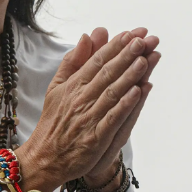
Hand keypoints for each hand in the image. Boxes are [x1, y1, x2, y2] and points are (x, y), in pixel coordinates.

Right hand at [16, 29, 152, 191]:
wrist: (45, 158)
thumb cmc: (54, 121)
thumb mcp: (57, 87)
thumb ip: (72, 61)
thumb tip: (86, 36)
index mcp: (72, 86)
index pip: (96, 61)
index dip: (114, 47)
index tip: (131, 33)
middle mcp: (81, 99)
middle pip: (107, 73)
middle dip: (126, 55)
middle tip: (143, 40)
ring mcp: (89, 119)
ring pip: (112, 93)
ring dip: (129, 76)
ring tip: (145, 59)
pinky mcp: (95, 138)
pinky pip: (112, 118)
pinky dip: (125, 105)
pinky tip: (139, 92)